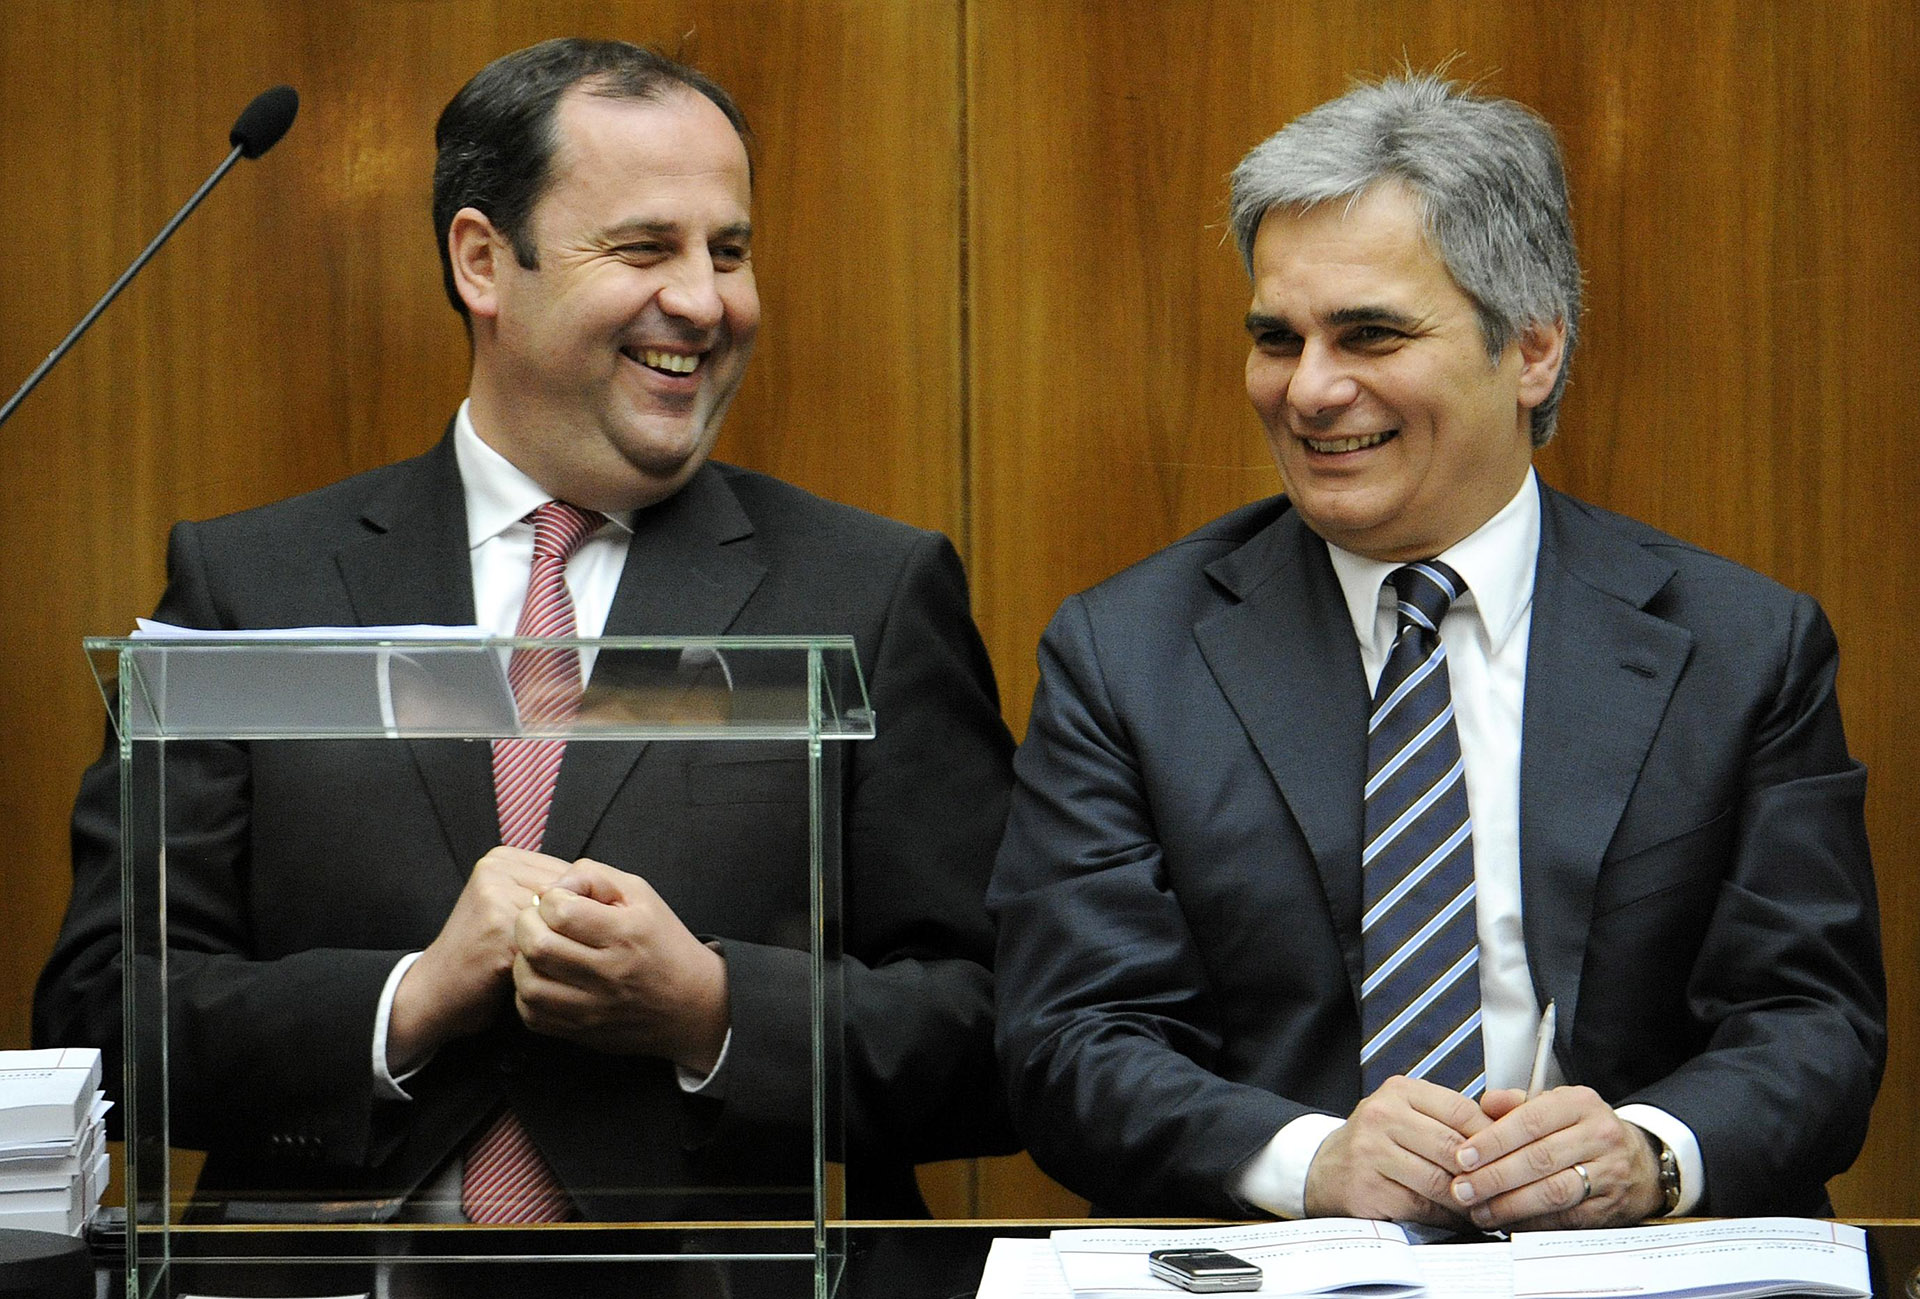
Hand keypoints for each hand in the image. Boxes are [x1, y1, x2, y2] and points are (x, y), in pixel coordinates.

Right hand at [388, 846, 568, 1070]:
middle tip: (581, 952)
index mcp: (501, 859)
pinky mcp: (499, 931)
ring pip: (563, 919)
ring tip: (563, 965)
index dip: (585, 907)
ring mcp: (495, 898)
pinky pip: (552, 943)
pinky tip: (552, 977)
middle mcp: (495, 870)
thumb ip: (544, 892)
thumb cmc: (482, 954)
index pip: (569, 873)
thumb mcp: (506, 908)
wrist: (435, 992)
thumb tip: (601, 891)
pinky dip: (557, 963)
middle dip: (580, 925)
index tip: (584, 934)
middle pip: (569, 893)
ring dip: (569, 945)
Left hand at [511, 857, 730, 1073]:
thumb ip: (594, 876)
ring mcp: (593, 1009)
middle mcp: (609, 973)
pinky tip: (545, 978)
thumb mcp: (641, 894)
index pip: (560, 911)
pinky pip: (532, 1015)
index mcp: (626, 933)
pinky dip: (528, 994)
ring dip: (523, 961)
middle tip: (539, 921)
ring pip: (529, 984)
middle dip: (527, 925)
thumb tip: (552, 885)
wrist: (690, 1004)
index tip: (560, 901)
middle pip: (537, 947)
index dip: (550, 898)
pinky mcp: (581, 1032)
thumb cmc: (662, 942)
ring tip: (539, 950)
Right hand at [1304, 1076, 1492, 1225]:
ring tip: (1486, 1205)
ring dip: (1468, 1199)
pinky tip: (1458, 1217)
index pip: (1460, 1110)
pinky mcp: (1367, 1188)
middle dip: (1483, 1172)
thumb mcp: (1411, 1112)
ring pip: (1439, 1181)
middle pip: (1451, 1147)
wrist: (1324, 1168)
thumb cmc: (1379, 1141)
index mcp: (1400, 1091)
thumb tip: (1516, 1109)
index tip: (1510, 1154)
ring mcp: (1370, 1152)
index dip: (1492, 1136)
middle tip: (1505, 1187)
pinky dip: (1447, 1217)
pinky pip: (1422, 1207)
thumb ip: (1457, 1113)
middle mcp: (1381, 1116)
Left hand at [1447, 1086, 1663, 1229]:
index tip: (1464, 1156)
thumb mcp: (1556, 1104)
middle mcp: (1598, 1136)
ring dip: (1511, 1205)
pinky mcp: (1609, 1206)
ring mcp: (1608, 1173)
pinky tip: (1509, 1222)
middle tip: (1464, 1189)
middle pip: (1540, 1159)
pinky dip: (1533, 1223)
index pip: (1531, 1121)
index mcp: (1580, 1104)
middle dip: (1494, 1177)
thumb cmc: (1586, 1130)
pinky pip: (1566, 1218)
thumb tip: (1485, 1103)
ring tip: (1481, 1210)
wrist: (1639, 1161)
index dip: (1493, 1141)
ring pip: (1554, 1192)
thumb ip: (1517, 1103)